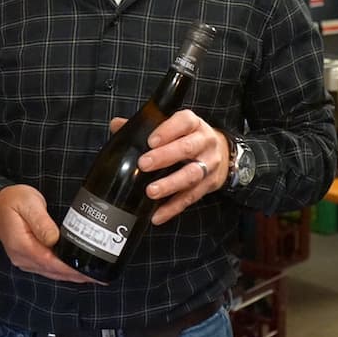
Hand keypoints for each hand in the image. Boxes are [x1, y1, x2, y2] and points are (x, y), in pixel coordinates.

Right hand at [0, 184, 96, 282]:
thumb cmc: (13, 201)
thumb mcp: (28, 204)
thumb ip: (41, 221)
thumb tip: (54, 239)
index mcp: (21, 245)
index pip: (49, 261)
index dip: (69, 268)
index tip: (87, 272)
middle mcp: (22, 257)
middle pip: (52, 271)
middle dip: (76, 275)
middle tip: (99, 278)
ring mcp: (24, 260)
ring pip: (51, 272)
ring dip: (71, 276)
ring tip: (93, 277)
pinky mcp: (28, 259)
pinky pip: (48, 268)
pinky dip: (63, 271)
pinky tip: (76, 272)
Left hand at [113, 111, 228, 224]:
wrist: (221, 152)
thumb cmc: (189, 137)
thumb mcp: (174, 127)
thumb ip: (146, 126)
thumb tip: (116, 125)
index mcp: (193, 124)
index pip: (184, 122)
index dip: (168, 130)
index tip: (151, 140)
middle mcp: (205, 142)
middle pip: (187, 148)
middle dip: (164, 157)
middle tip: (143, 164)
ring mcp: (209, 164)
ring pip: (192, 174)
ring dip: (170, 184)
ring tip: (151, 192)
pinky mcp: (209, 184)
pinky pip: (191, 197)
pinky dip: (173, 207)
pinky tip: (158, 214)